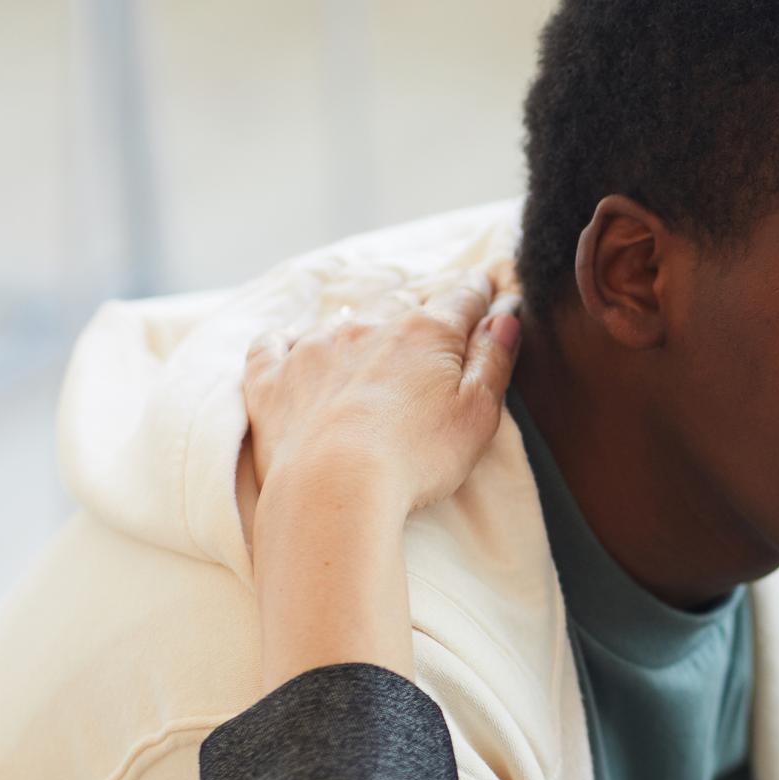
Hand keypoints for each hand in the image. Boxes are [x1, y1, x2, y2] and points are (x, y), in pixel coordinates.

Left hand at [241, 272, 520, 691]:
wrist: (331, 490)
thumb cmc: (417, 458)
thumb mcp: (478, 414)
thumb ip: (493, 361)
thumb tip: (505, 318)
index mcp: (427, 331)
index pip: (463, 295)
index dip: (480, 291)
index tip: (487, 289)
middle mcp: (370, 324)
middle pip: (403, 299)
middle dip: (423, 302)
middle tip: (435, 315)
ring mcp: (315, 347)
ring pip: (345, 315)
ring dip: (365, 320)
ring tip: (375, 332)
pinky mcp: (273, 378)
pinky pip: (275, 342)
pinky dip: (289, 339)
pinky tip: (297, 345)